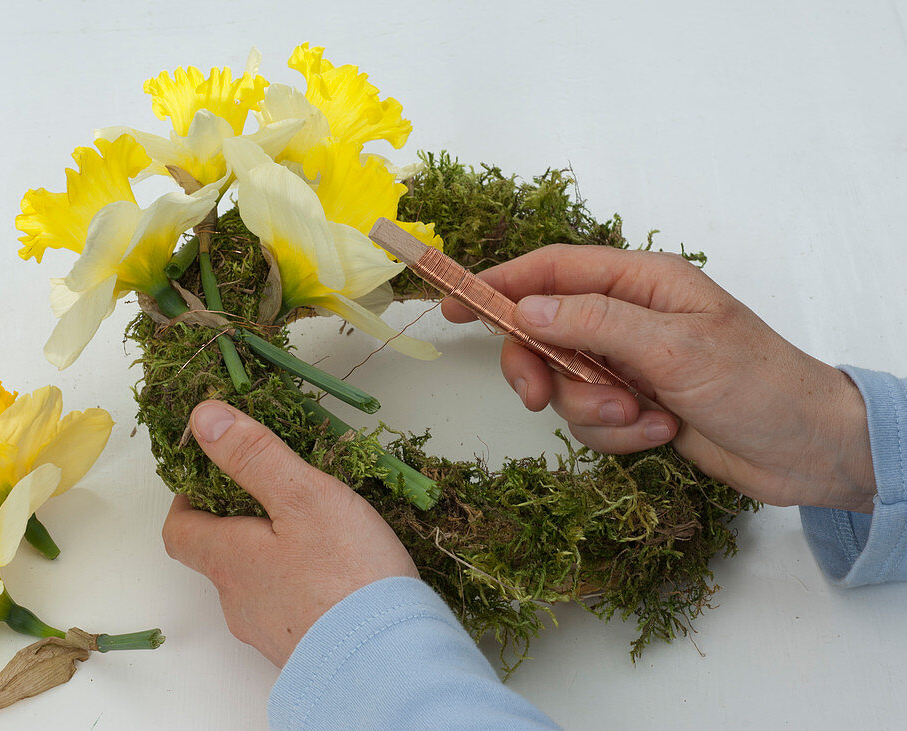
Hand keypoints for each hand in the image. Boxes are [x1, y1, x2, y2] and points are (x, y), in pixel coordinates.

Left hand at [161, 400, 418, 666]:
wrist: (387, 661)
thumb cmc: (346, 575)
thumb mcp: (302, 496)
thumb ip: (253, 456)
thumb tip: (204, 418)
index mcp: (228, 559)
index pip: (179, 530)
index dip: (186, 500)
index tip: (209, 476)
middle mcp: (237, 600)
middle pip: (218, 556)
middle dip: (238, 523)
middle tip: (276, 495)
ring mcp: (268, 631)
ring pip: (256, 584)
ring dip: (273, 556)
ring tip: (318, 532)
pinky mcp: (302, 649)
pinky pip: (290, 609)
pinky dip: (301, 586)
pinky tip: (338, 576)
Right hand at [442, 244, 875, 512]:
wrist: (807, 451)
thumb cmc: (757, 384)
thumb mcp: (672, 348)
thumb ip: (594, 323)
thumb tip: (527, 306)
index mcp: (642, 282)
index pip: (553, 270)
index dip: (498, 283)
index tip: (452, 304)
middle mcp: (630, 318)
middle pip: (546, 332)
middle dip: (542, 369)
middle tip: (537, 396)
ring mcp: (631, 364)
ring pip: (568, 384)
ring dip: (597, 411)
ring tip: (643, 419)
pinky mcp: (636, 405)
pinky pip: (594, 419)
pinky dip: (620, 434)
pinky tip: (662, 433)